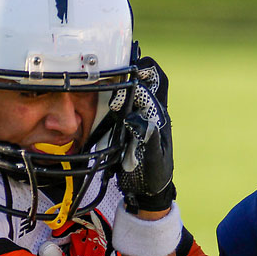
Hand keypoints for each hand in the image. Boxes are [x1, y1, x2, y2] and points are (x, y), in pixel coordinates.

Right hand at [117, 56, 174, 212]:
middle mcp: (150, 112)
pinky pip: (119, 106)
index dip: (144, 74)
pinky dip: (109, 97)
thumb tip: (139, 118)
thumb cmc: (153, 175)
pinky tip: (97, 94)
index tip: (127, 71)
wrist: (146, 190)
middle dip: (133, 68)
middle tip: (113, 65)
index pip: (155, 85)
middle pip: (147, 80)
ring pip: (132, 90)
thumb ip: (148, 139)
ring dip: (119, 80)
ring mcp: (137, 117)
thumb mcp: (153, 159)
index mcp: (159, 117)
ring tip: (102, 75)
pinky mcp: (125, 125)